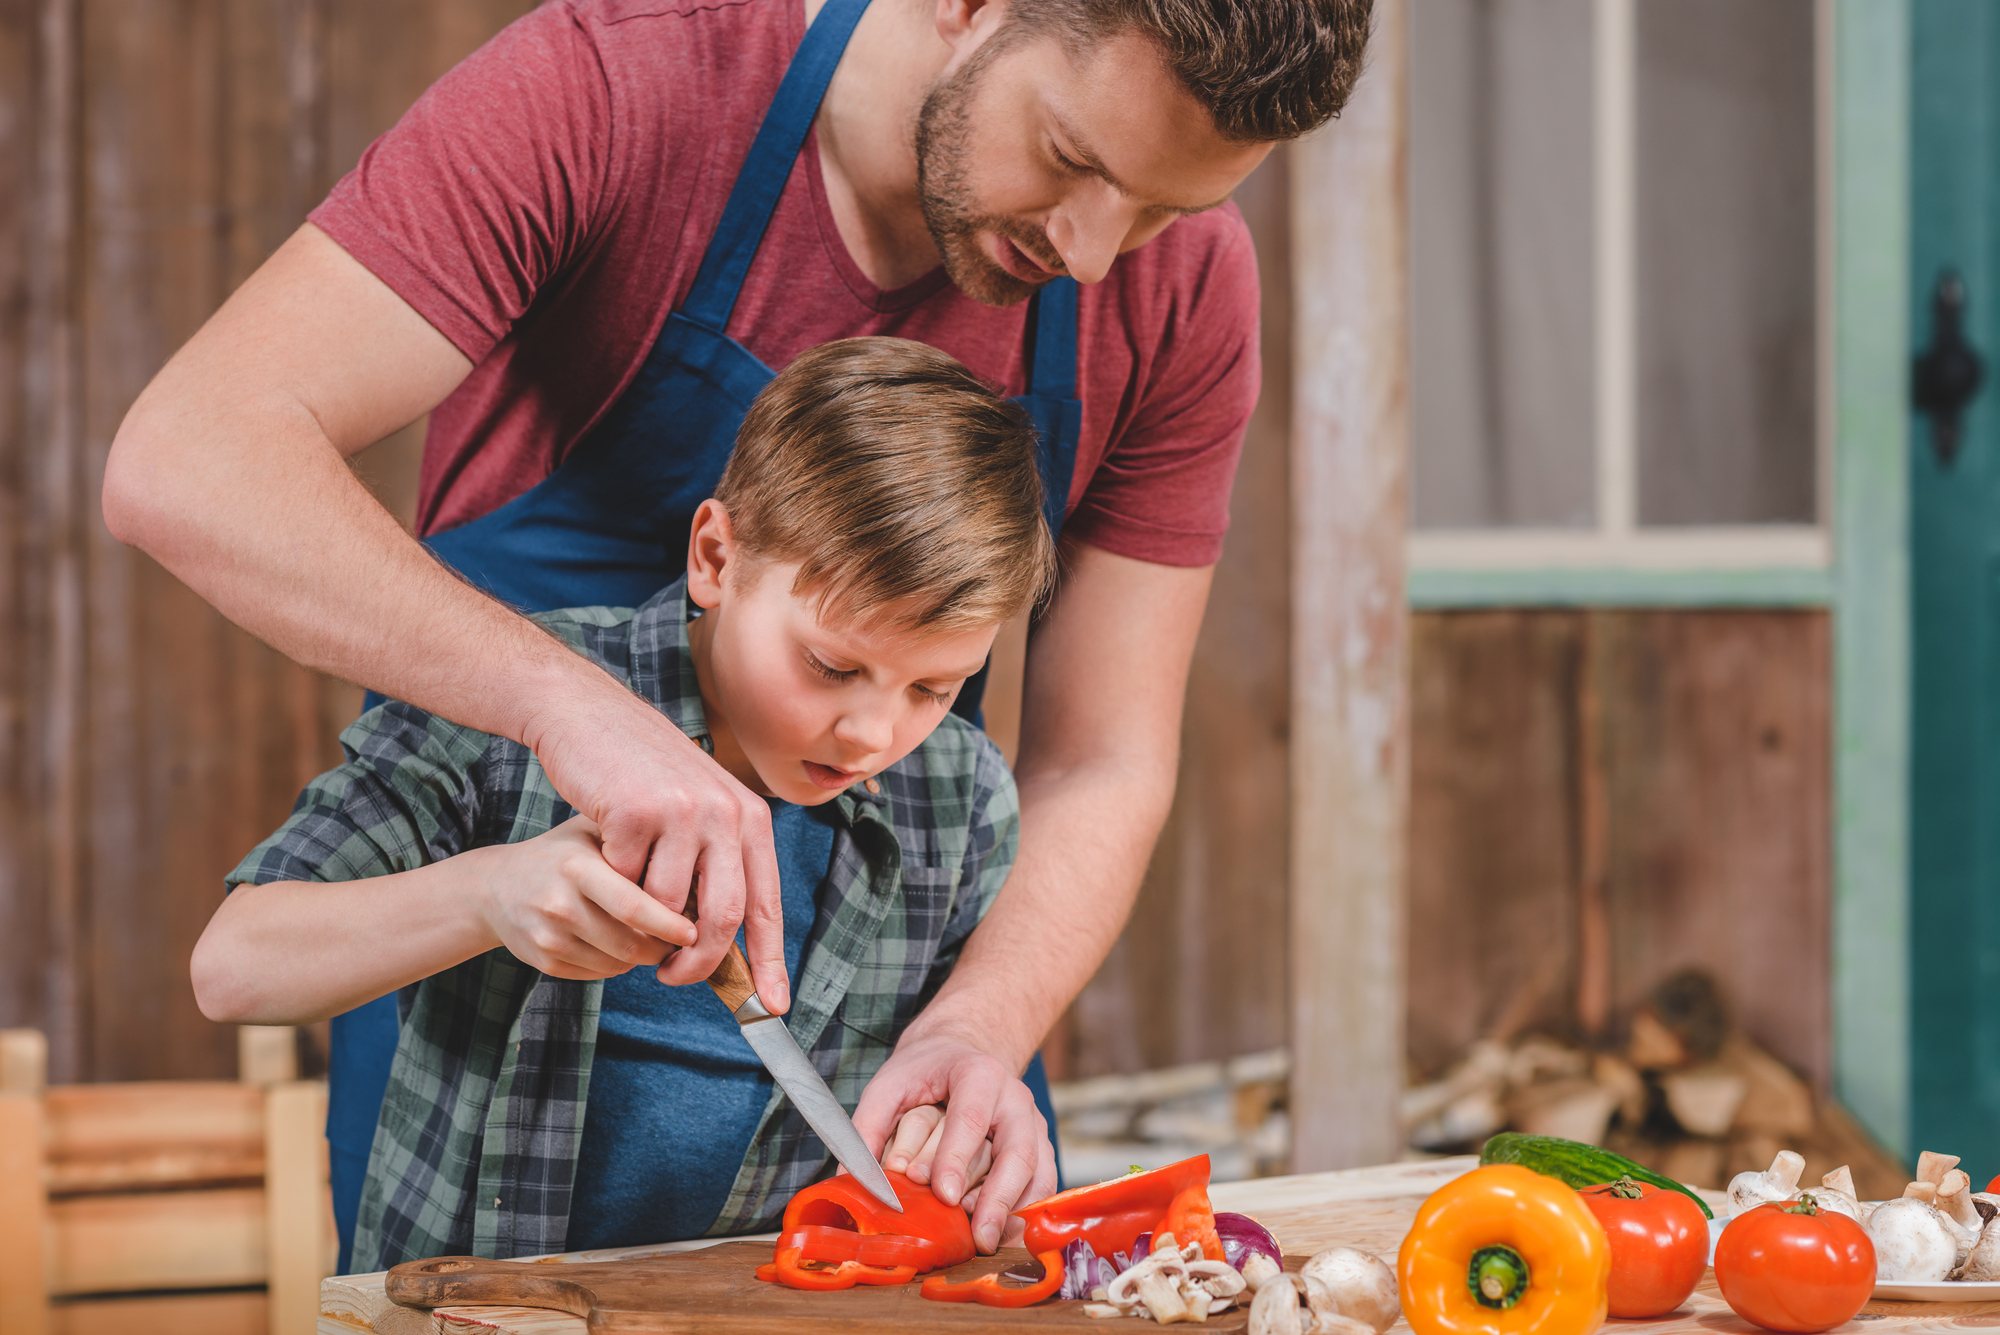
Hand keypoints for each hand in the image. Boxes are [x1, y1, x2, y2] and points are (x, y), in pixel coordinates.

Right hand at [474, 816, 696, 978]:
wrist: (495, 887)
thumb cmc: (560, 854)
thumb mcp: (590, 832)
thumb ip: (633, 843)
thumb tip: (694, 870)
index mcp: (576, 867)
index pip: (633, 907)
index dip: (670, 924)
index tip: (695, 928)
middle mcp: (560, 905)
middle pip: (631, 944)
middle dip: (665, 947)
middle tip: (683, 937)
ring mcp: (549, 937)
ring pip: (619, 964)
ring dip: (645, 957)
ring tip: (654, 936)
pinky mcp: (545, 963)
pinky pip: (600, 974)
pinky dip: (620, 964)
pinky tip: (621, 943)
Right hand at [524, 681, 789, 1010]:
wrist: (589, 717)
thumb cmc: (643, 772)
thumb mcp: (700, 806)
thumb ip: (719, 861)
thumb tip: (728, 938)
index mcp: (749, 818)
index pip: (766, 903)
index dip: (771, 960)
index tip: (773, 1005)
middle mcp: (725, 813)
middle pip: (722, 918)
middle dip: (697, 963)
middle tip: (671, 978)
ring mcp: (681, 812)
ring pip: (666, 907)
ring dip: (644, 921)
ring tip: (630, 905)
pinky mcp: (634, 813)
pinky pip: (624, 881)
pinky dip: (613, 883)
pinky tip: (606, 854)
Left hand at [854, 1030, 1056, 1252]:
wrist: (961, 1053)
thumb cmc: (925, 1073)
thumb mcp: (889, 1085)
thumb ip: (869, 1126)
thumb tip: (853, 1179)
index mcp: (978, 1074)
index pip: (970, 1118)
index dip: (957, 1158)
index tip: (944, 1195)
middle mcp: (1014, 1098)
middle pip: (1016, 1151)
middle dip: (997, 1197)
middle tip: (978, 1236)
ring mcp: (1033, 1124)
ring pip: (1035, 1171)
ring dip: (1013, 1210)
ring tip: (987, 1241)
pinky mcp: (1039, 1147)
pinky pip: (1042, 1184)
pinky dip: (1025, 1213)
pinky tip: (1002, 1235)